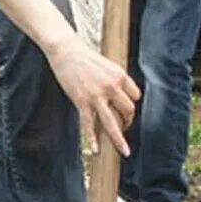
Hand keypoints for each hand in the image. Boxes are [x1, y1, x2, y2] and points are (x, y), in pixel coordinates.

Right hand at [45, 32, 139, 155]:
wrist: (65, 50)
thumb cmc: (85, 57)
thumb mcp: (107, 65)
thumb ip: (115, 81)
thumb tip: (121, 98)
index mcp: (120, 75)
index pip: (135, 96)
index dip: (132, 103)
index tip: (126, 109)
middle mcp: (111, 86)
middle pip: (128, 110)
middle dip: (128, 120)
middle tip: (123, 126)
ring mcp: (96, 95)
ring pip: (113, 122)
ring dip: (119, 139)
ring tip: (124, 151)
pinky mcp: (82, 101)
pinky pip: (89, 124)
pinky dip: (92, 139)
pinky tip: (95, 150)